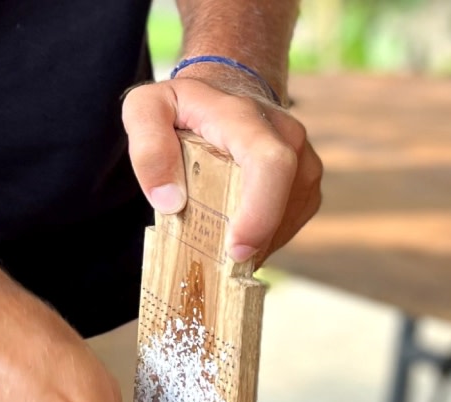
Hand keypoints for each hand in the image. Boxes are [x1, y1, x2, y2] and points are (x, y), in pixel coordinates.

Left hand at [122, 69, 321, 264]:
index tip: (236, 249)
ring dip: (252, 243)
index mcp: (243, 117)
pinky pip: (287, 226)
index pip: (269, 163)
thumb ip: (148, 149)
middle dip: (251, 241)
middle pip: (283, 201)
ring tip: (217, 240)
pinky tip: (234, 233)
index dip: (260, 212)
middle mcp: (285, 134)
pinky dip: (261, 241)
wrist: (223, 93)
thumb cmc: (181, 106)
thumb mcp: (145, 110)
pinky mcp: (305, 184)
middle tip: (216, 261)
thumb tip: (170, 201)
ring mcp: (302, 160)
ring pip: (285, 220)